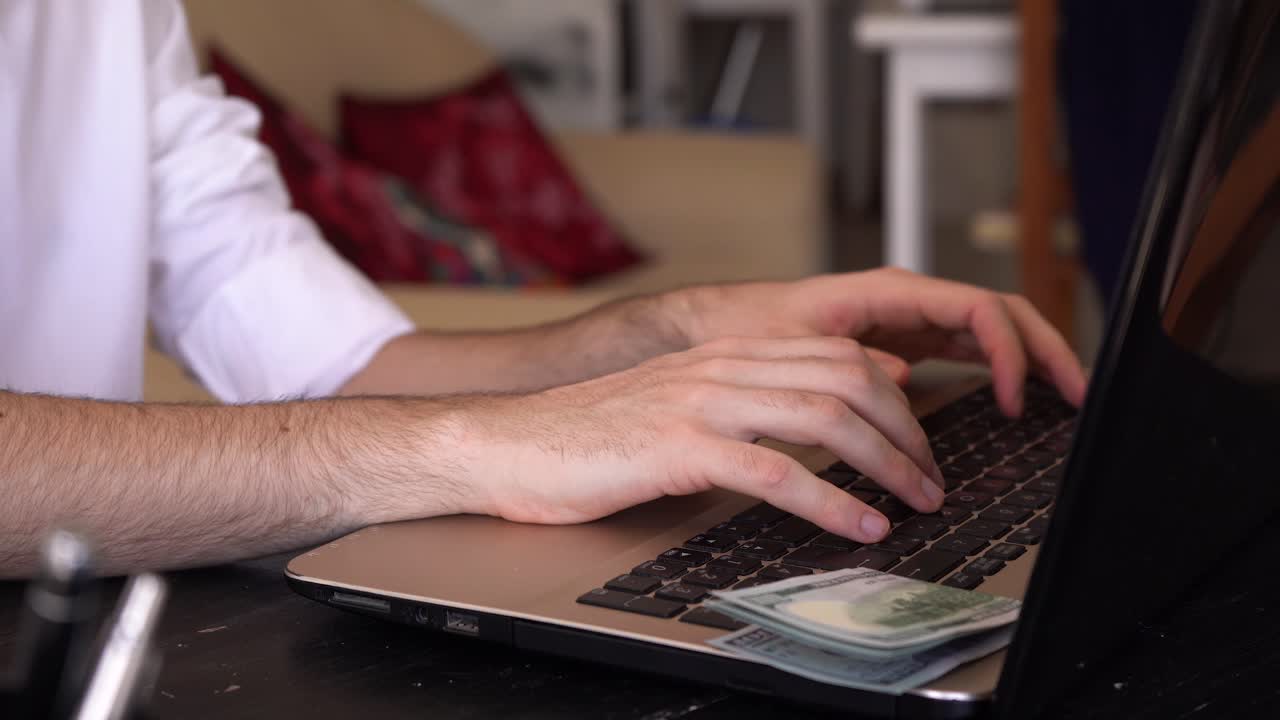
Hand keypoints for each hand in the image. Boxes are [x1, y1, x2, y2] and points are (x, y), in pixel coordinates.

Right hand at [452, 335, 945, 543]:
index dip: (894, 398)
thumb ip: (738, 404)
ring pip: (825, 417)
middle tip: (931, 478)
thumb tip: (801, 429)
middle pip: (848, 379)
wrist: (509, 443)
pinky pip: (776, 471)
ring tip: (915, 502)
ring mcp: (700, 401)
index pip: (838, 356)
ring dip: (886, 463)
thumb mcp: (677, 406)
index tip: (918, 441)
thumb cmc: (590, 436)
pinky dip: (831, 501)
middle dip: (906, 431)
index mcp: (725, 352)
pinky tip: (859, 525)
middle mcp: (721, 365)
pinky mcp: (679, 447)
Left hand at [673, 268, 1087, 415]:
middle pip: (1001, 313)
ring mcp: (911, 317)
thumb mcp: (795, 348)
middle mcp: (909, 298)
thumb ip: (848, 364)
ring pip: (992, 328)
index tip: (1017, 399)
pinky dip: (999, 367)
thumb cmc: (750, 328)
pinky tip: (1017, 398)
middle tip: (1079, 395)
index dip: (1011, 351)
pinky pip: (967, 347)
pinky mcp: (904, 339)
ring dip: (1032, 357)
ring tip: (1067, 398)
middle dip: (1046, 349)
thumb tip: (905, 382)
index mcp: (890, 290)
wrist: (720, 326)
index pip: (978, 307)